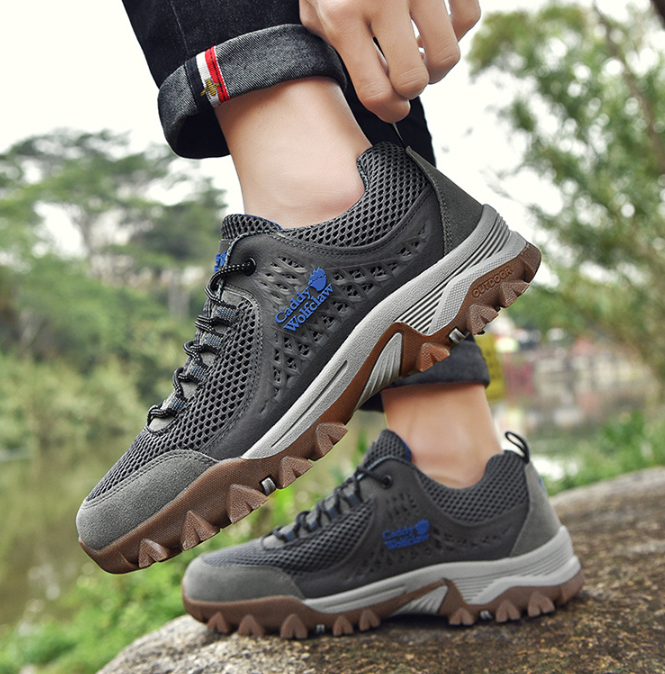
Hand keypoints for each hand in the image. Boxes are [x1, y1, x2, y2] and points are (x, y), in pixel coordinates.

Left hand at [300, 0, 480, 121]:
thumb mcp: (314, 6)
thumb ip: (334, 44)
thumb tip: (375, 86)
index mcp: (343, 17)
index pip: (377, 91)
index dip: (389, 111)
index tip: (393, 108)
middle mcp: (382, 0)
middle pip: (414, 80)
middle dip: (411, 91)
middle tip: (404, 79)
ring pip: (446, 55)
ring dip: (435, 67)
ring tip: (419, 54)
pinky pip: (468, 17)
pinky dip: (456, 32)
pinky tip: (434, 26)